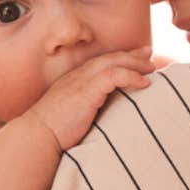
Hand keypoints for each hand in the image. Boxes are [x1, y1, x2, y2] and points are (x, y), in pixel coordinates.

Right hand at [26, 47, 155, 151]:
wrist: (38, 136)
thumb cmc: (54, 133)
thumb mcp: (73, 115)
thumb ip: (88, 109)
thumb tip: (106, 116)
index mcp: (75, 80)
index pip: (101, 63)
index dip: (120, 58)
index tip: (137, 58)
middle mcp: (78, 75)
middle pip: (110, 58)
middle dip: (132, 55)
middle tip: (149, 53)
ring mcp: (82, 80)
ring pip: (114, 63)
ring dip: (135, 64)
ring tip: (152, 68)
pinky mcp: (87, 89)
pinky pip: (115, 76)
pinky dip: (132, 77)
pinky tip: (144, 83)